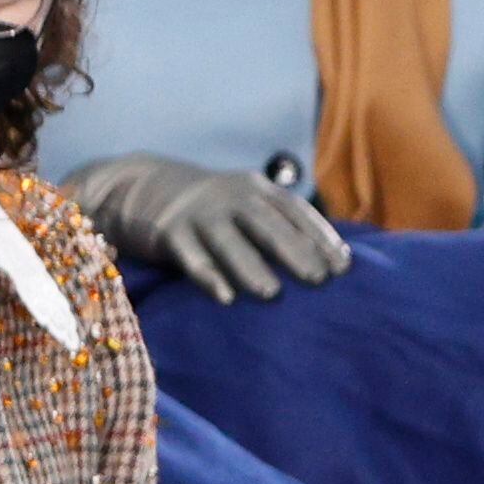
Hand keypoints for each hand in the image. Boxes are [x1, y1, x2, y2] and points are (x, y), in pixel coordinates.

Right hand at [67, 151, 350, 303]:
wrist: (140, 186)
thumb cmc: (209, 209)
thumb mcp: (244, 205)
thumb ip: (278, 226)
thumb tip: (327, 266)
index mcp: (254, 190)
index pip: (294, 211)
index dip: (320, 237)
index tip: (344, 267)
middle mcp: (229, 197)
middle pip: (265, 224)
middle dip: (294, 251)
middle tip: (319, 281)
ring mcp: (197, 212)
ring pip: (228, 240)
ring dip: (251, 267)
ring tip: (273, 295)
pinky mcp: (168, 231)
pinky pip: (190, 256)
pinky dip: (208, 275)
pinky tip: (225, 297)